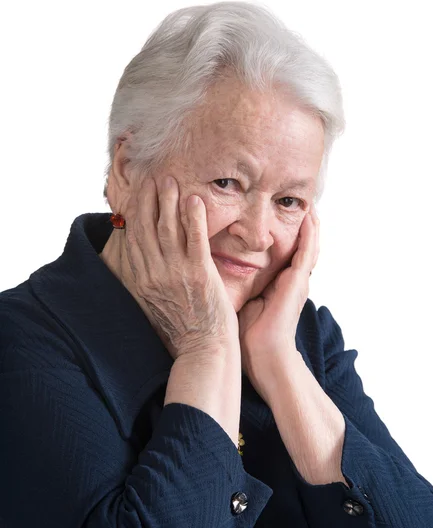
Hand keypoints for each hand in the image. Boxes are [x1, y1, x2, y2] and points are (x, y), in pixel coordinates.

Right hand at [124, 174, 238, 358]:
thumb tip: (148, 262)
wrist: (203, 350)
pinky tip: (194, 199)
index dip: (136, 213)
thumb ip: (151, 280)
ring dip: (168, 201)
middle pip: (146, 228)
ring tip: (170, 179)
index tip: (139, 193)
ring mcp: (175, 274)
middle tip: (153, 177)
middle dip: (148, 199)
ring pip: (167, 229)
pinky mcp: (198, 275)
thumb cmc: (184, 330)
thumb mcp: (156, 304)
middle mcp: (154, 275)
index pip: (134, 239)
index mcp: (143, 281)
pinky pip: (194, 240)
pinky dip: (193, 218)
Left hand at [238, 204, 319, 403]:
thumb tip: (212, 270)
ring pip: (308, 243)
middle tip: (296, 200)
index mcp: (277, 283)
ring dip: (309, 222)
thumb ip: (234, 284)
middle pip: (298, 243)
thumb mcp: (241, 299)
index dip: (282, 232)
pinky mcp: (299, 281)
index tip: (275, 212)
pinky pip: (308, 251)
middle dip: (299, 223)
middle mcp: (291, 278)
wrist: (263, 354)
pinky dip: (310, 233)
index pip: (282, 251)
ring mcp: (297, 279)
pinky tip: (310, 216)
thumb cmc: (248, 333)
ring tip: (307, 201)